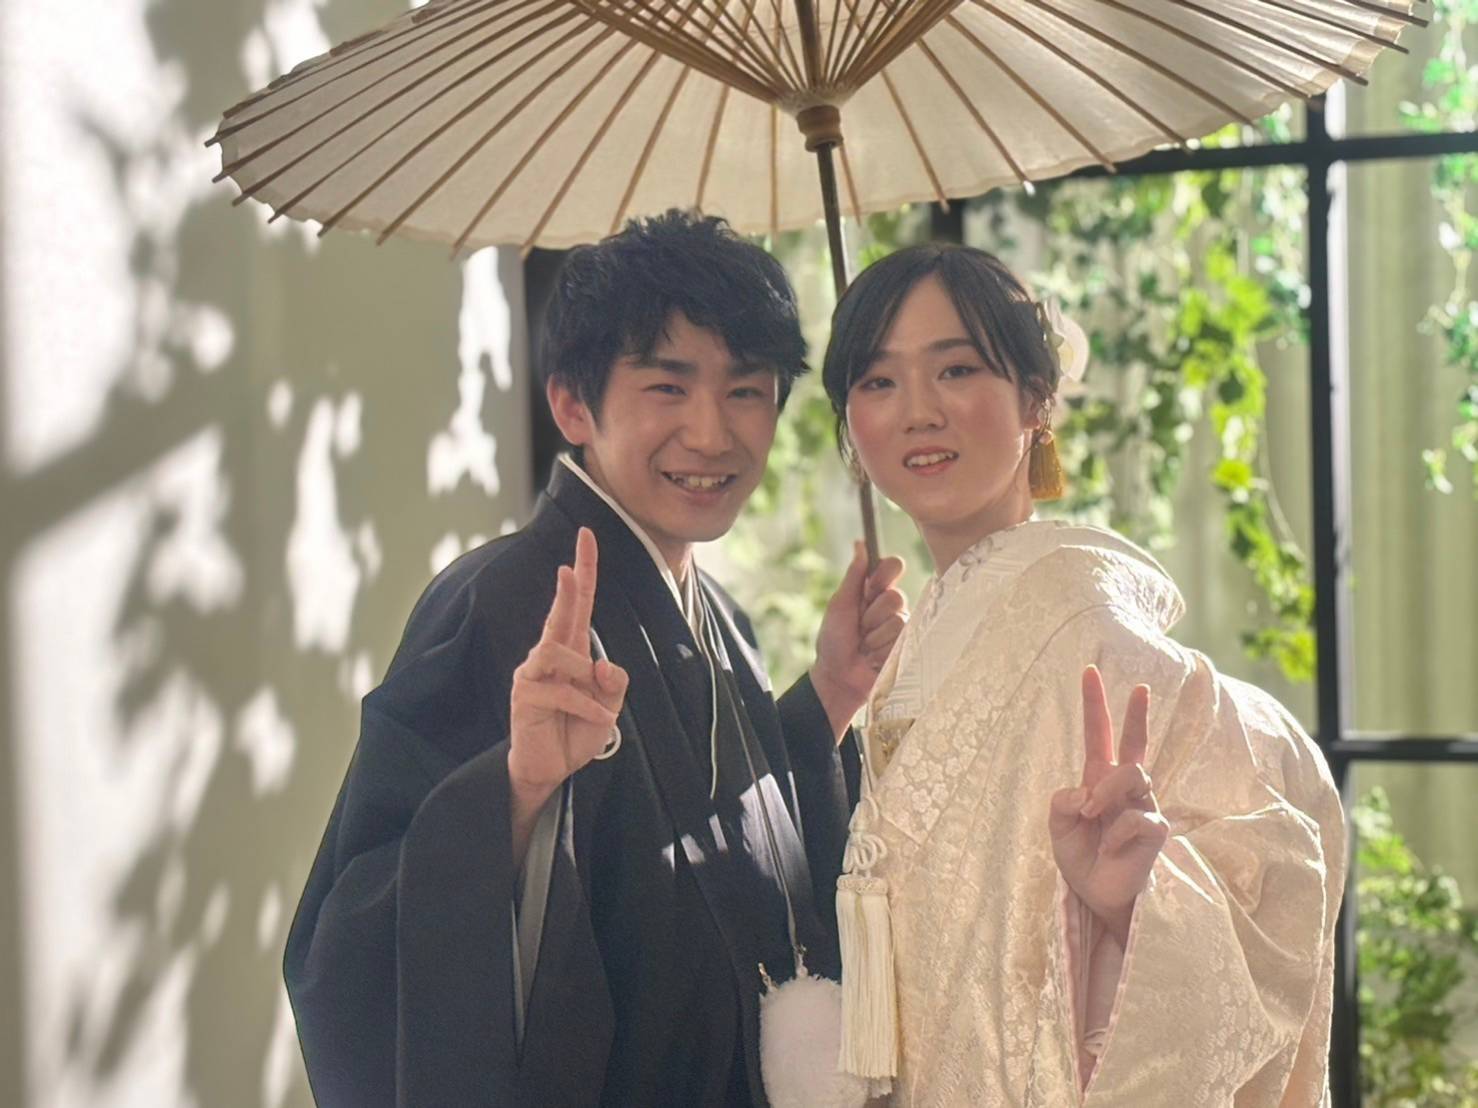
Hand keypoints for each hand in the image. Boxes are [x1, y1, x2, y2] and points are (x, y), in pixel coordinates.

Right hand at [508, 528, 629, 803]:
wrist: (551, 768)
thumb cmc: (578, 730)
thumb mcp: (609, 705)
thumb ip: (613, 682)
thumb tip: (602, 665)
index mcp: (574, 649)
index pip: (578, 603)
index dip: (583, 570)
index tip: (586, 536)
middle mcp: (550, 654)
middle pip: (560, 612)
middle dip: (567, 585)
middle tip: (569, 564)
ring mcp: (534, 672)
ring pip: (558, 650)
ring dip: (584, 675)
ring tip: (597, 702)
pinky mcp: (525, 694)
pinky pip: (560, 689)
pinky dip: (585, 705)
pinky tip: (596, 720)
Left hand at [810, 541, 907, 739]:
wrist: (837, 677)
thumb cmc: (833, 640)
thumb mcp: (840, 605)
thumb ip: (854, 575)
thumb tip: (861, 543)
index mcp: (874, 591)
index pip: (894, 566)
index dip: (884, 574)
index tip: (870, 587)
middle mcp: (891, 606)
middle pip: (896, 596)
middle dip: (871, 615)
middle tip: (859, 627)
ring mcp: (901, 627)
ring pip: (898, 620)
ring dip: (873, 637)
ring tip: (864, 647)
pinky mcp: (908, 647)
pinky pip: (901, 640)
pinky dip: (880, 651)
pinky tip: (873, 659)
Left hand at [1048, 666, 1168, 944]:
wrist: (1096, 895)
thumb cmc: (1081, 858)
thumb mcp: (1058, 826)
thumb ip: (1062, 802)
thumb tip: (1085, 792)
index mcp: (1098, 780)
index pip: (1099, 736)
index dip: (1095, 705)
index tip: (1089, 671)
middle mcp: (1124, 789)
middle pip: (1135, 745)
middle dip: (1137, 715)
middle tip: (1139, 687)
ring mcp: (1144, 806)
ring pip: (1132, 773)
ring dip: (1107, 789)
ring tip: (1092, 813)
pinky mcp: (1156, 830)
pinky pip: (1138, 816)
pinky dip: (1117, 830)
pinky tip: (1112, 844)